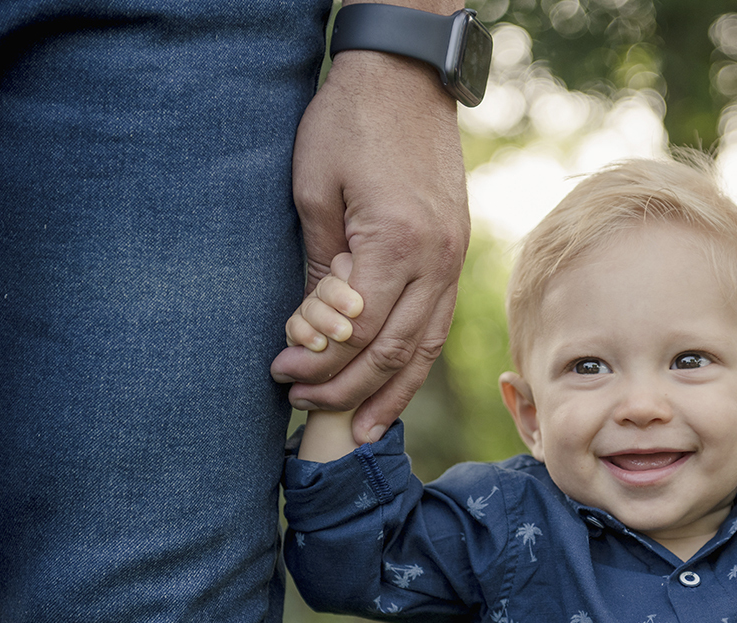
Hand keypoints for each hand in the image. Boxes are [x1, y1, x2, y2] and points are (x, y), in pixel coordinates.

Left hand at [271, 31, 468, 443]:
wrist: (406, 78)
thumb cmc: (349, 124)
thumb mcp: (315, 189)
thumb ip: (321, 265)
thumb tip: (319, 326)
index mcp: (397, 242)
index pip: (359, 330)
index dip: (319, 361)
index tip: (281, 373)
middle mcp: (436, 259)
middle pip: (395, 349)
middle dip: (348, 387)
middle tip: (304, 405)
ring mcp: (452, 256)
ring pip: (426, 344)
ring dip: (393, 392)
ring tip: (364, 430)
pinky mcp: (455, 250)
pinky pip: (437, 320)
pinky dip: (416, 358)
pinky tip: (397, 382)